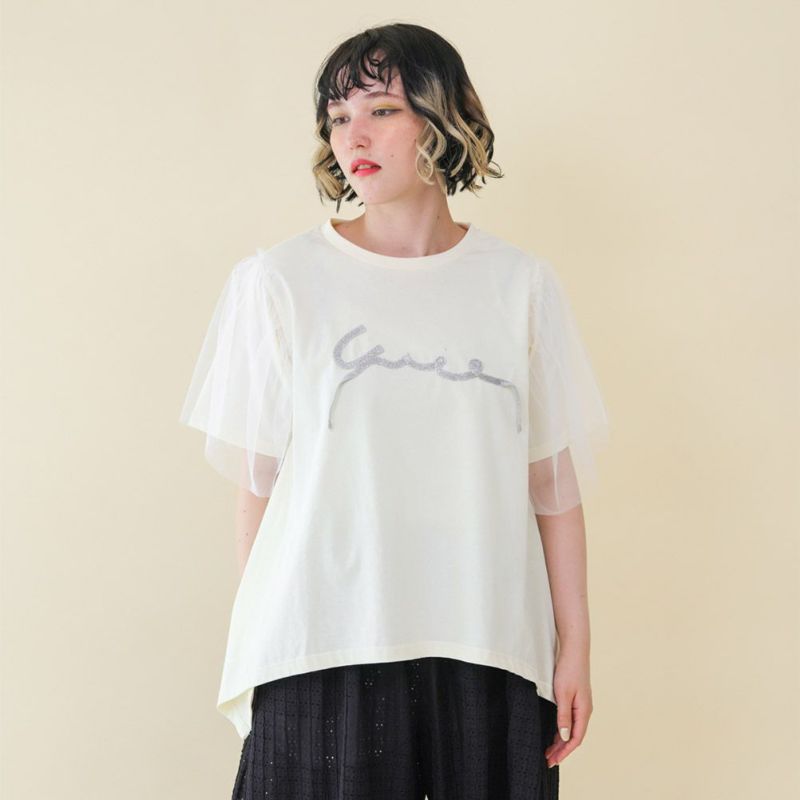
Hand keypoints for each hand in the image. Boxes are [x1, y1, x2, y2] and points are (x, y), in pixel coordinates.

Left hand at [544, 652, 592, 767]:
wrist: (574, 650)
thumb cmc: (568, 670)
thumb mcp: (562, 694)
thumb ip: (563, 716)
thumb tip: (563, 737)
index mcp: (584, 711)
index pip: (575, 739)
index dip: (564, 752)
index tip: (553, 761)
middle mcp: (584, 710)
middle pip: (573, 736)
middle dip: (561, 750)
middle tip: (547, 760)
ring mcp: (581, 705)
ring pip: (571, 729)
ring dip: (560, 741)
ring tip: (548, 751)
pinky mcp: (575, 699)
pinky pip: (569, 720)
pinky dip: (561, 729)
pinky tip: (553, 733)